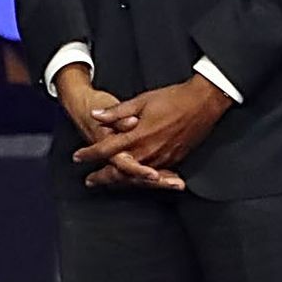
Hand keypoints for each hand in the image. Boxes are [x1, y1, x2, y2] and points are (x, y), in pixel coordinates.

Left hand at [53, 65, 184, 191]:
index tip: (78, 157)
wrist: (203, 103)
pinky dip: (141, 179)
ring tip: (108, 182)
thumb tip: (95, 115)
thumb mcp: (140, 101)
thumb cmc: (172, 99)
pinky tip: (135, 179)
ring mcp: (164, 158)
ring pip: (137, 176)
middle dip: (103, 177)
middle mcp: (150, 151)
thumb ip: (116, 112)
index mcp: (138, 136)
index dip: (90, 154)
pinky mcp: (175, 159)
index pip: (107, 149)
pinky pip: (154, 174)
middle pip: (120, 171)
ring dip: (121, 180)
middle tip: (89, 181)